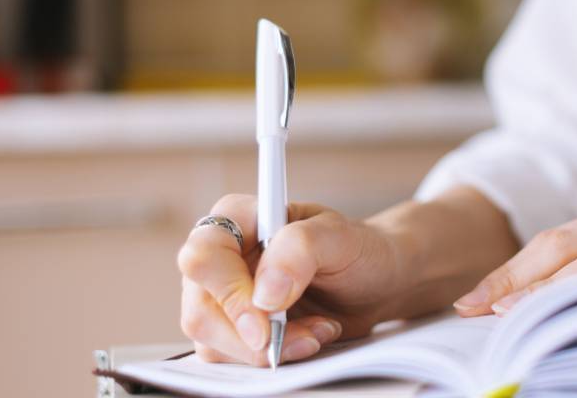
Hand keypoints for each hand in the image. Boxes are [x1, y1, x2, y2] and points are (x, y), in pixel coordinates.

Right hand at [177, 194, 409, 365]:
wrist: (376, 281)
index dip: (228, 292)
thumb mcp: (339, 237)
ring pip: (211, 340)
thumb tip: (264, 294)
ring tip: (315, 331)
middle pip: (200, 309)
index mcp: (238, 218)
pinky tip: (307, 339)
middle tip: (299, 337)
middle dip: (250, 334)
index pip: (204, 256)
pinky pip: (232, 357)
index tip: (266, 317)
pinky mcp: (235, 329)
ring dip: (266, 349)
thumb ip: (300, 249)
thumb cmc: (357, 249)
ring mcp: (223, 296)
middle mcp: (223, 257)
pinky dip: (271, 357)